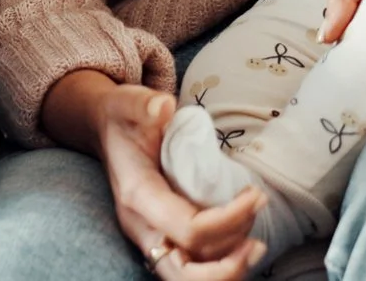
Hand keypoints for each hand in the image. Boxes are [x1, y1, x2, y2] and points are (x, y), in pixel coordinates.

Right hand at [65, 76, 264, 278]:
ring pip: (189, 277)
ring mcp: (150, 236)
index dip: (229, 220)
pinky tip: (242, 248)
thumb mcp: (129, 102)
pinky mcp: (162, 238)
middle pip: (185, 273)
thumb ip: (144, 104)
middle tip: (258, 242)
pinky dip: (219, 265)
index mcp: (137, 196)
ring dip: (227, 269)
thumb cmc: (123, 117)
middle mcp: (142, 226)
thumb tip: (164, 108)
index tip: (254, 195)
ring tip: (255, 246)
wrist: (107, 129)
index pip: (188, 229)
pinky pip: (191, 267)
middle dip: (227, 265)